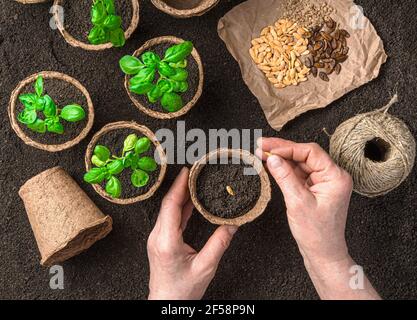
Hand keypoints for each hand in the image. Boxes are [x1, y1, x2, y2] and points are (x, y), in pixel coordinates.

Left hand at [147, 167, 237, 299]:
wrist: (167, 304)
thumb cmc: (182, 290)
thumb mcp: (206, 267)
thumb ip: (219, 243)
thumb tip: (232, 224)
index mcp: (166, 241)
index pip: (171, 206)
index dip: (179, 186)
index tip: (187, 171)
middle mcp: (158, 236)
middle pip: (168, 204)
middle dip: (180, 186)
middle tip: (193, 171)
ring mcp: (158, 238)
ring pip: (168, 210)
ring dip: (180, 195)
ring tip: (193, 181)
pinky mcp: (161, 241)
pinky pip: (170, 219)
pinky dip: (181, 207)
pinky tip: (190, 201)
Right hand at [257, 138, 379, 298]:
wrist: (323, 254)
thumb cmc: (316, 233)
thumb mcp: (298, 202)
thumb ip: (284, 177)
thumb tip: (272, 158)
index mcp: (336, 177)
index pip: (310, 152)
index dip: (287, 148)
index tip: (268, 148)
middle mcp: (332, 176)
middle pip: (304, 155)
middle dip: (282, 150)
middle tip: (261, 144)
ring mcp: (323, 182)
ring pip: (300, 163)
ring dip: (281, 159)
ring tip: (261, 153)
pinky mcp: (315, 189)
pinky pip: (299, 174)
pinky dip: (285, 169)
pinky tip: (271, 165)